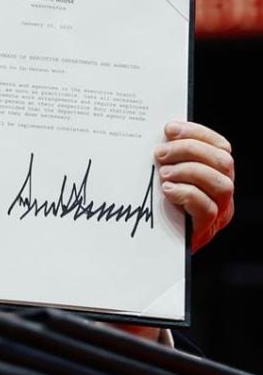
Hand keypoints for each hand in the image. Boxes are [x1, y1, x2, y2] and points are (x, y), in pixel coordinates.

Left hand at [155, 121, 234, 252]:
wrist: (151, 245)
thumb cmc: (156, 205)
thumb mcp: (164, 176)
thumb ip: (168, 158)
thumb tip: (157, 134)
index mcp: (216, 173)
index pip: (220, 146)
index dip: (197, 133)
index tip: (169, 129)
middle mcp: (223, 191)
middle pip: (222, 161)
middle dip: (189, 150)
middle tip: (160, 153)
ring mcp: (219, 211)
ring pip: (220, 183)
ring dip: (189, 171)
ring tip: (163, 174)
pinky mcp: (206, 228)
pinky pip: (207, 207)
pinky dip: (186, 193)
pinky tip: (167, 190)